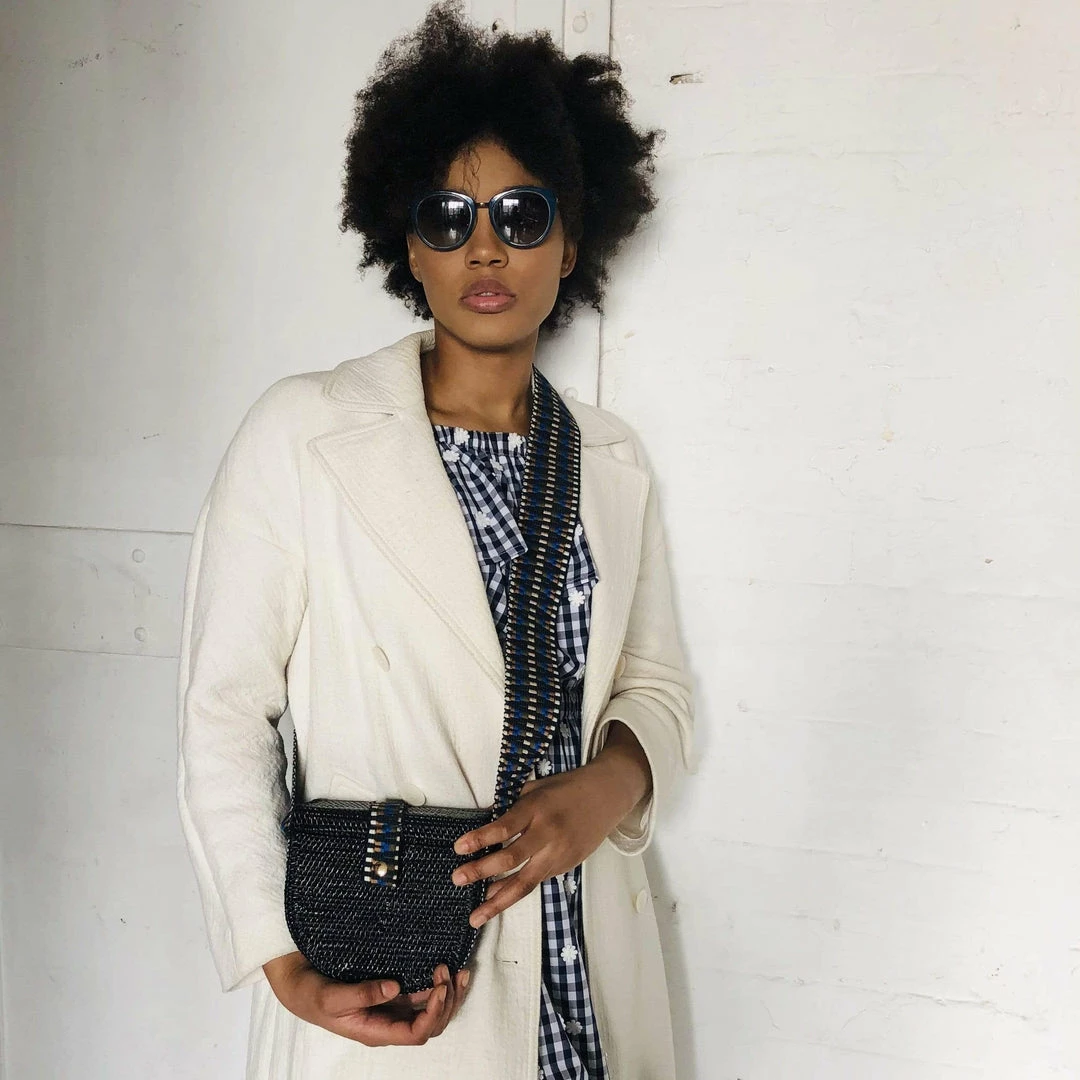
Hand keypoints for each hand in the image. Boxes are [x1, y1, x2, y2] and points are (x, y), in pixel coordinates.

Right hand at [262, 952, 469, 1045]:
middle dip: (446, 1001)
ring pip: (431, 1013)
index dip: (433, 1013)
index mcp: (376, 1031)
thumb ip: (362, 994)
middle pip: (431, 1025)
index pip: (416, 1034)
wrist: (299, 984)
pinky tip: (447, 971)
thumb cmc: (313, 994)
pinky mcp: (391, 995)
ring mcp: (391, 1010)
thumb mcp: (332, 997)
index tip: (438, 985)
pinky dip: (439, 987)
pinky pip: (423, 998)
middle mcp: (388, 1024)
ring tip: (457, 971)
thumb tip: (394, 987)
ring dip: (448, 994)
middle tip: (448, 970)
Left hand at [451, 723, 650, 927]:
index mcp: (537, 808)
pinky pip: (537, 881)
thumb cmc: (566, 787)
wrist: (606, 796)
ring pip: (525, 882)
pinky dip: (515, 891)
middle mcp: (547, 833)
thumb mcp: (536, 788)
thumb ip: (514, 808)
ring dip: (497, 900)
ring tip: (476, 916)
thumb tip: (488, 829)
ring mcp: (558, 853)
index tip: (458, 847)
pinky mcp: (566, 866)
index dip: (480, 838)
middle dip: (481, 870)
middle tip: (457, 879)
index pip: (504, 828)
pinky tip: (497, 898)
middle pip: (511, 858)